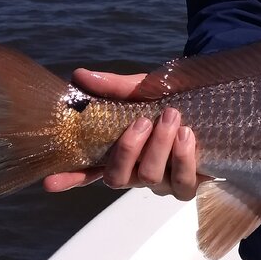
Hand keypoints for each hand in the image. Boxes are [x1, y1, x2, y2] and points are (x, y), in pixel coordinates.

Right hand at [42, 69, 202, 200]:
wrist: (211, 95)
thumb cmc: (170, 95)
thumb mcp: (142, 88)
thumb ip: (113, 87)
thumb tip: (79, 75)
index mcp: (120, 152)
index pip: (89, 170)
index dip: (70, 178)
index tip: (49, 182)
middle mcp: (138, 172)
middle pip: (118, 178)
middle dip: (129, 149)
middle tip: (144, 120)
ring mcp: (163, 181)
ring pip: (151, 179)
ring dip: (159, 148)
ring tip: (172, 119)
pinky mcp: (190, 184)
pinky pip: (183, 184)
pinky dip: (183, 159)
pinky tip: (187, 136)